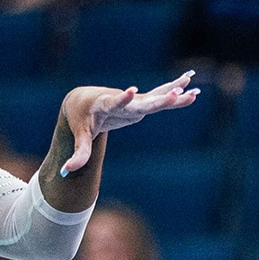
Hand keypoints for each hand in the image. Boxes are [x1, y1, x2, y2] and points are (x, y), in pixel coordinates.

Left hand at [59, 71, 199, 174]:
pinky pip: (159, 97)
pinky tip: (191, 88)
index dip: (123, 98)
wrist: (84, 100)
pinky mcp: (140, 103)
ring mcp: (133, 101)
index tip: (131, 91)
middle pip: (141, 101)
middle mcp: (122, 100)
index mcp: (106, 105)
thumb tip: (67, 171)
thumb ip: (78, 153)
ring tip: (189, 88)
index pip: (115, 101)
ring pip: (155, 97)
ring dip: (172, 93)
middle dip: (157, 99)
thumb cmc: (81, 117)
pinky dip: (174, 92)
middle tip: (174, 95)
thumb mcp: (80, 135)